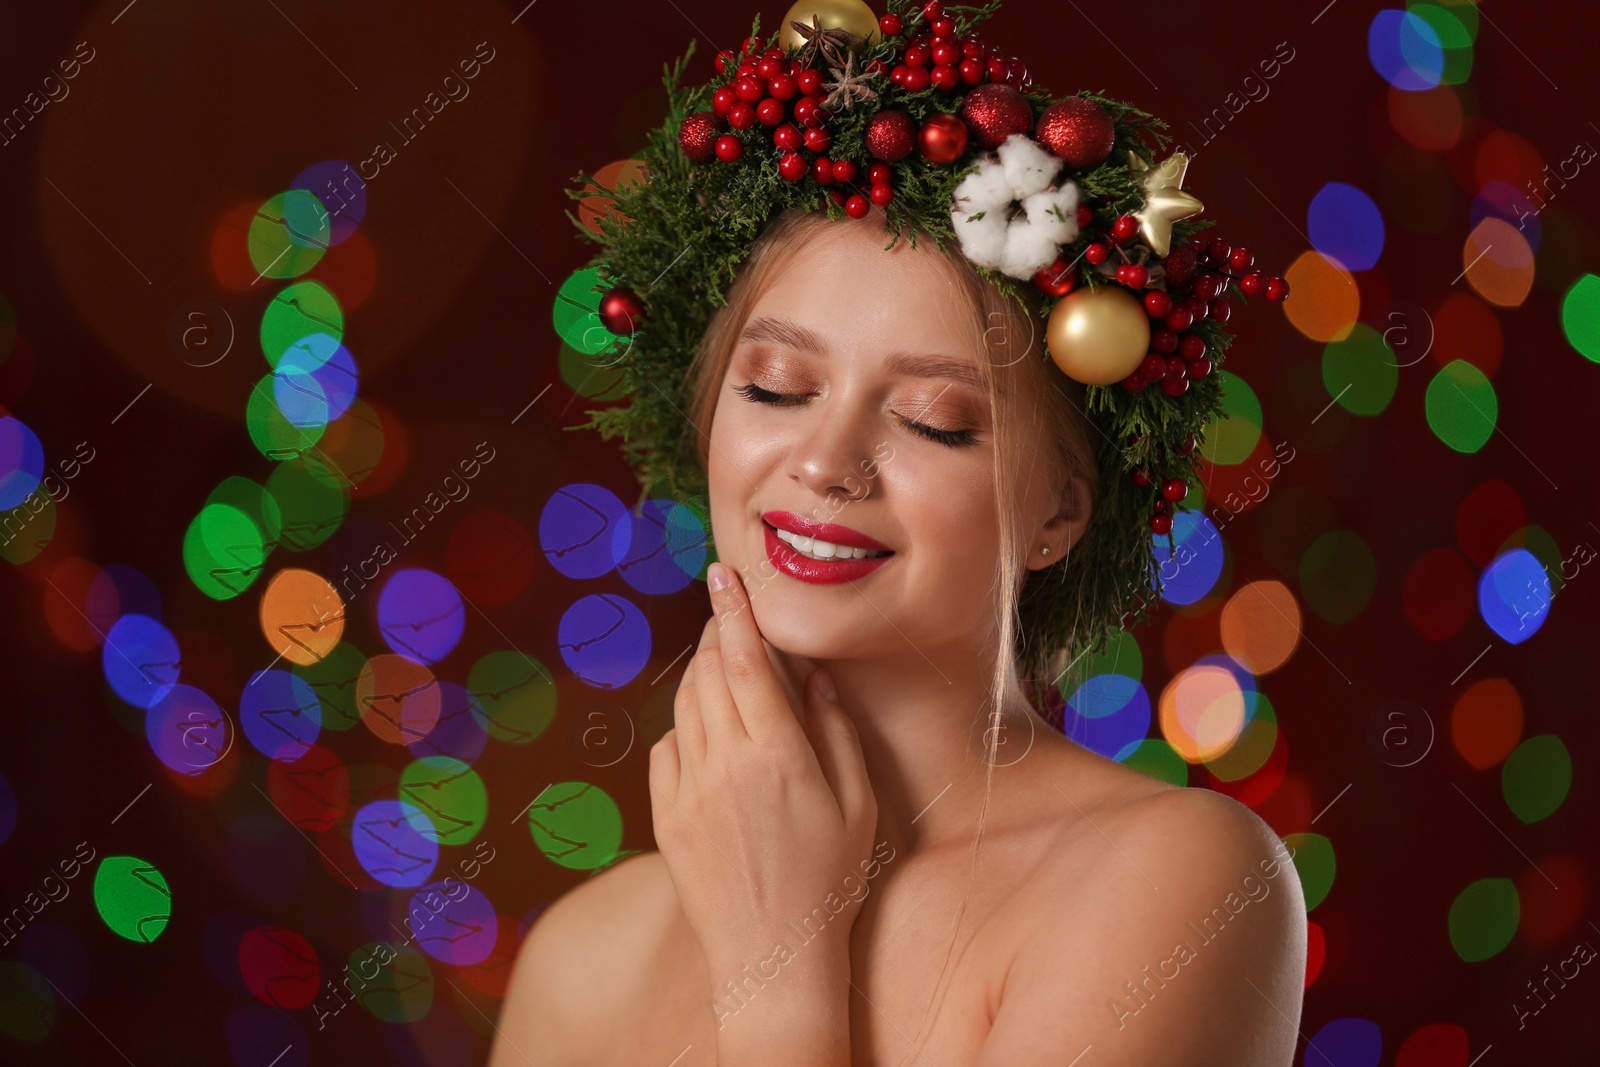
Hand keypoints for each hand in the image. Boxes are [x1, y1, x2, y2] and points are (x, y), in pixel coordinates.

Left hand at [649, 562, 878, 976]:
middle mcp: (724, 767)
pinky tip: (708, 732)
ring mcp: (687, 793)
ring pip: (682, 707)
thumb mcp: (857, 805)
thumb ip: (836, 732)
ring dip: (699, 675)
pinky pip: (666, 750)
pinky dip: (684, 726)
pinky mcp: (665, 819)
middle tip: (730, 616)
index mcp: (777, 757)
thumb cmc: (830, 884)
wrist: (773, 960)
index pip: (743, 662)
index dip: (733, 611)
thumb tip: (813, 676)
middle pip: (706, 674)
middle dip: (715, 635)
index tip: (724, 575)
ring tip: (721, 666)